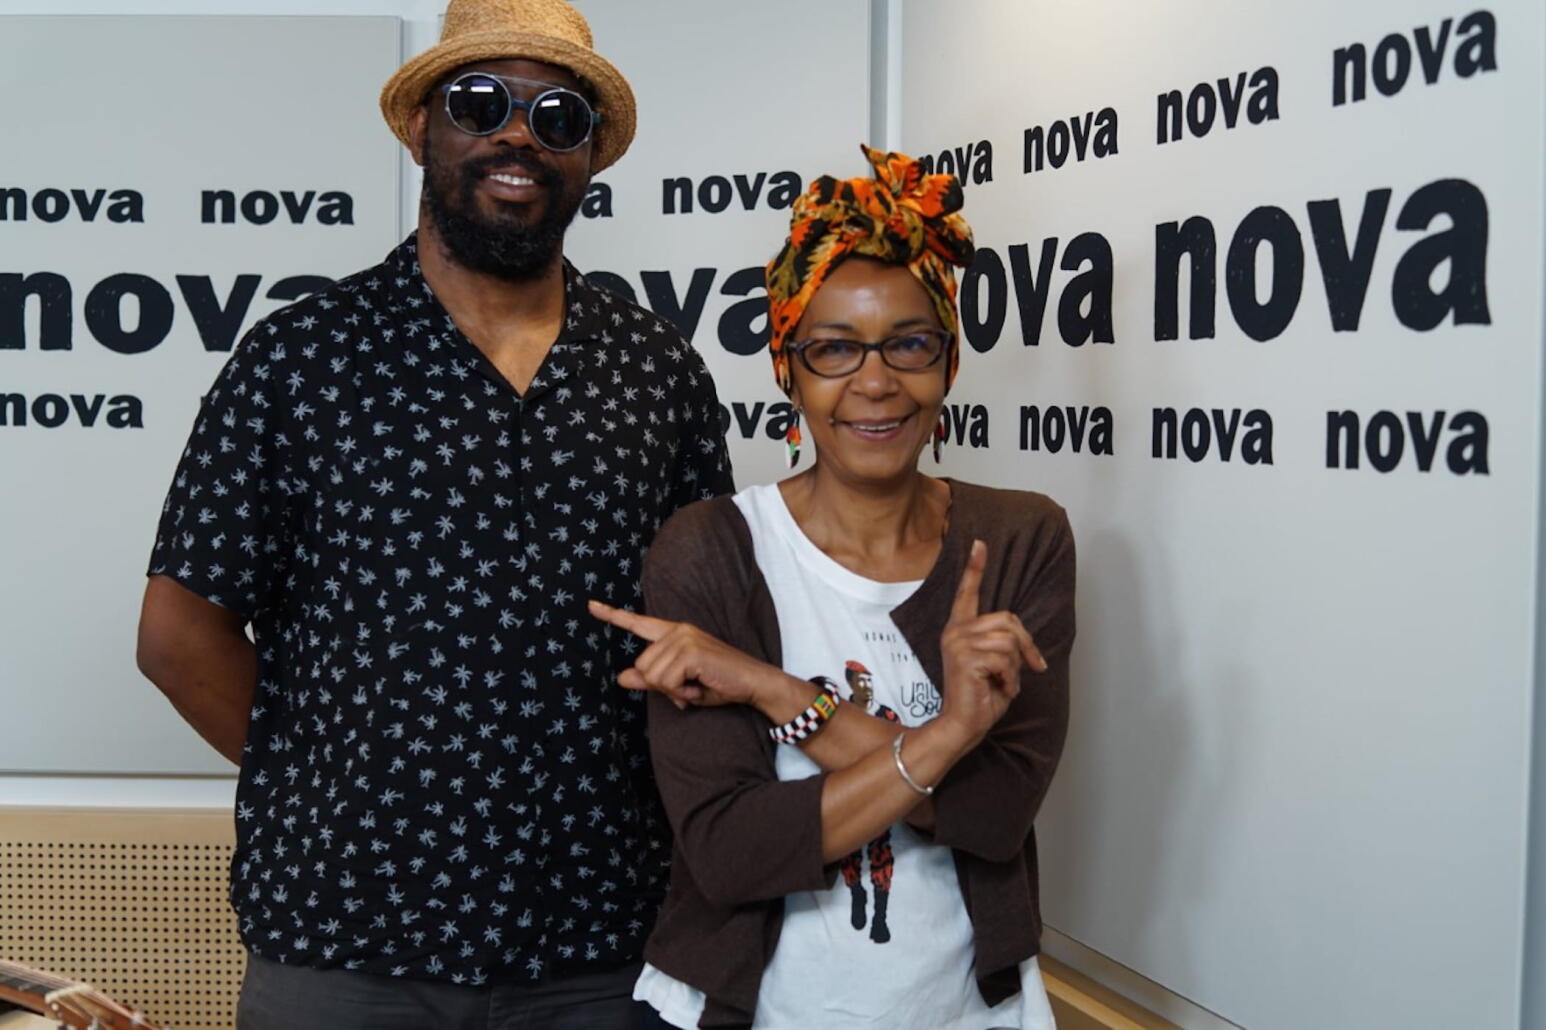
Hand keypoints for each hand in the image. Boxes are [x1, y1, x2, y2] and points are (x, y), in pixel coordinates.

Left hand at [587, 600, 779, 708]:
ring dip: (672, 690)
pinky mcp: (691, 651)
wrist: (752, 684)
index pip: (639, 623)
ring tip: (695, 687)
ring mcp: (684, 638)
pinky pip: (666, 681)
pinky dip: (681, 692)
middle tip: (687, 687)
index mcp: (674, 634)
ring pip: (652, 675)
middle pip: (642, 664)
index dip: (612, 616)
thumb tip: (621, 677)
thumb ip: (651, 679)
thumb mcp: (680, 685)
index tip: (590, 606)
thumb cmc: (719, 684)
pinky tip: (699, 687)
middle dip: (661, 685)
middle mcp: (678, 631)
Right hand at [937, 540, 1046, 741]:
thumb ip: (1002, 644)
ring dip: (1016, 668)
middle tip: (1032, 668)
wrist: (962, 725)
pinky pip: (1006, 660)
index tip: (980, 544)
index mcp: (960, 630)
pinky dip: (1011, 679)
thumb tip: (1021, 640)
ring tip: (1004, 683)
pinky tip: (999, 689)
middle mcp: (955, 632)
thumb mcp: (996, 665)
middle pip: (1008, 621)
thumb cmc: (980, 697)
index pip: (967, 593)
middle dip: (1027, 646)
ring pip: (1010, 642)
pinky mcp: (966, 659)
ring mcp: (958, 643)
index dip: (974, 568)